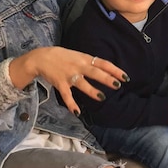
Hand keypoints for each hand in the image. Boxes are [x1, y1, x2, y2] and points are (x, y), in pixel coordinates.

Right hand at [10, 48, 126, 115]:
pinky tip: (77, 112)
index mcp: (85, 59)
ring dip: (92, 91)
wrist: (41, 57)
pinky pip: (66, 95)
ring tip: (101, 98)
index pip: (103, 63)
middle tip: (118, 85)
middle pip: (95, 72)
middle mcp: (79, 66)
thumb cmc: (63, 56)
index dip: (115, 70)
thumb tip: (106, 69)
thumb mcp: (78, 55)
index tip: (125, 77)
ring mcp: (69, 75)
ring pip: (82, 84)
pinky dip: (71, 104)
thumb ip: (90, 62)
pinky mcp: (60, 83)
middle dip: (107, 79)